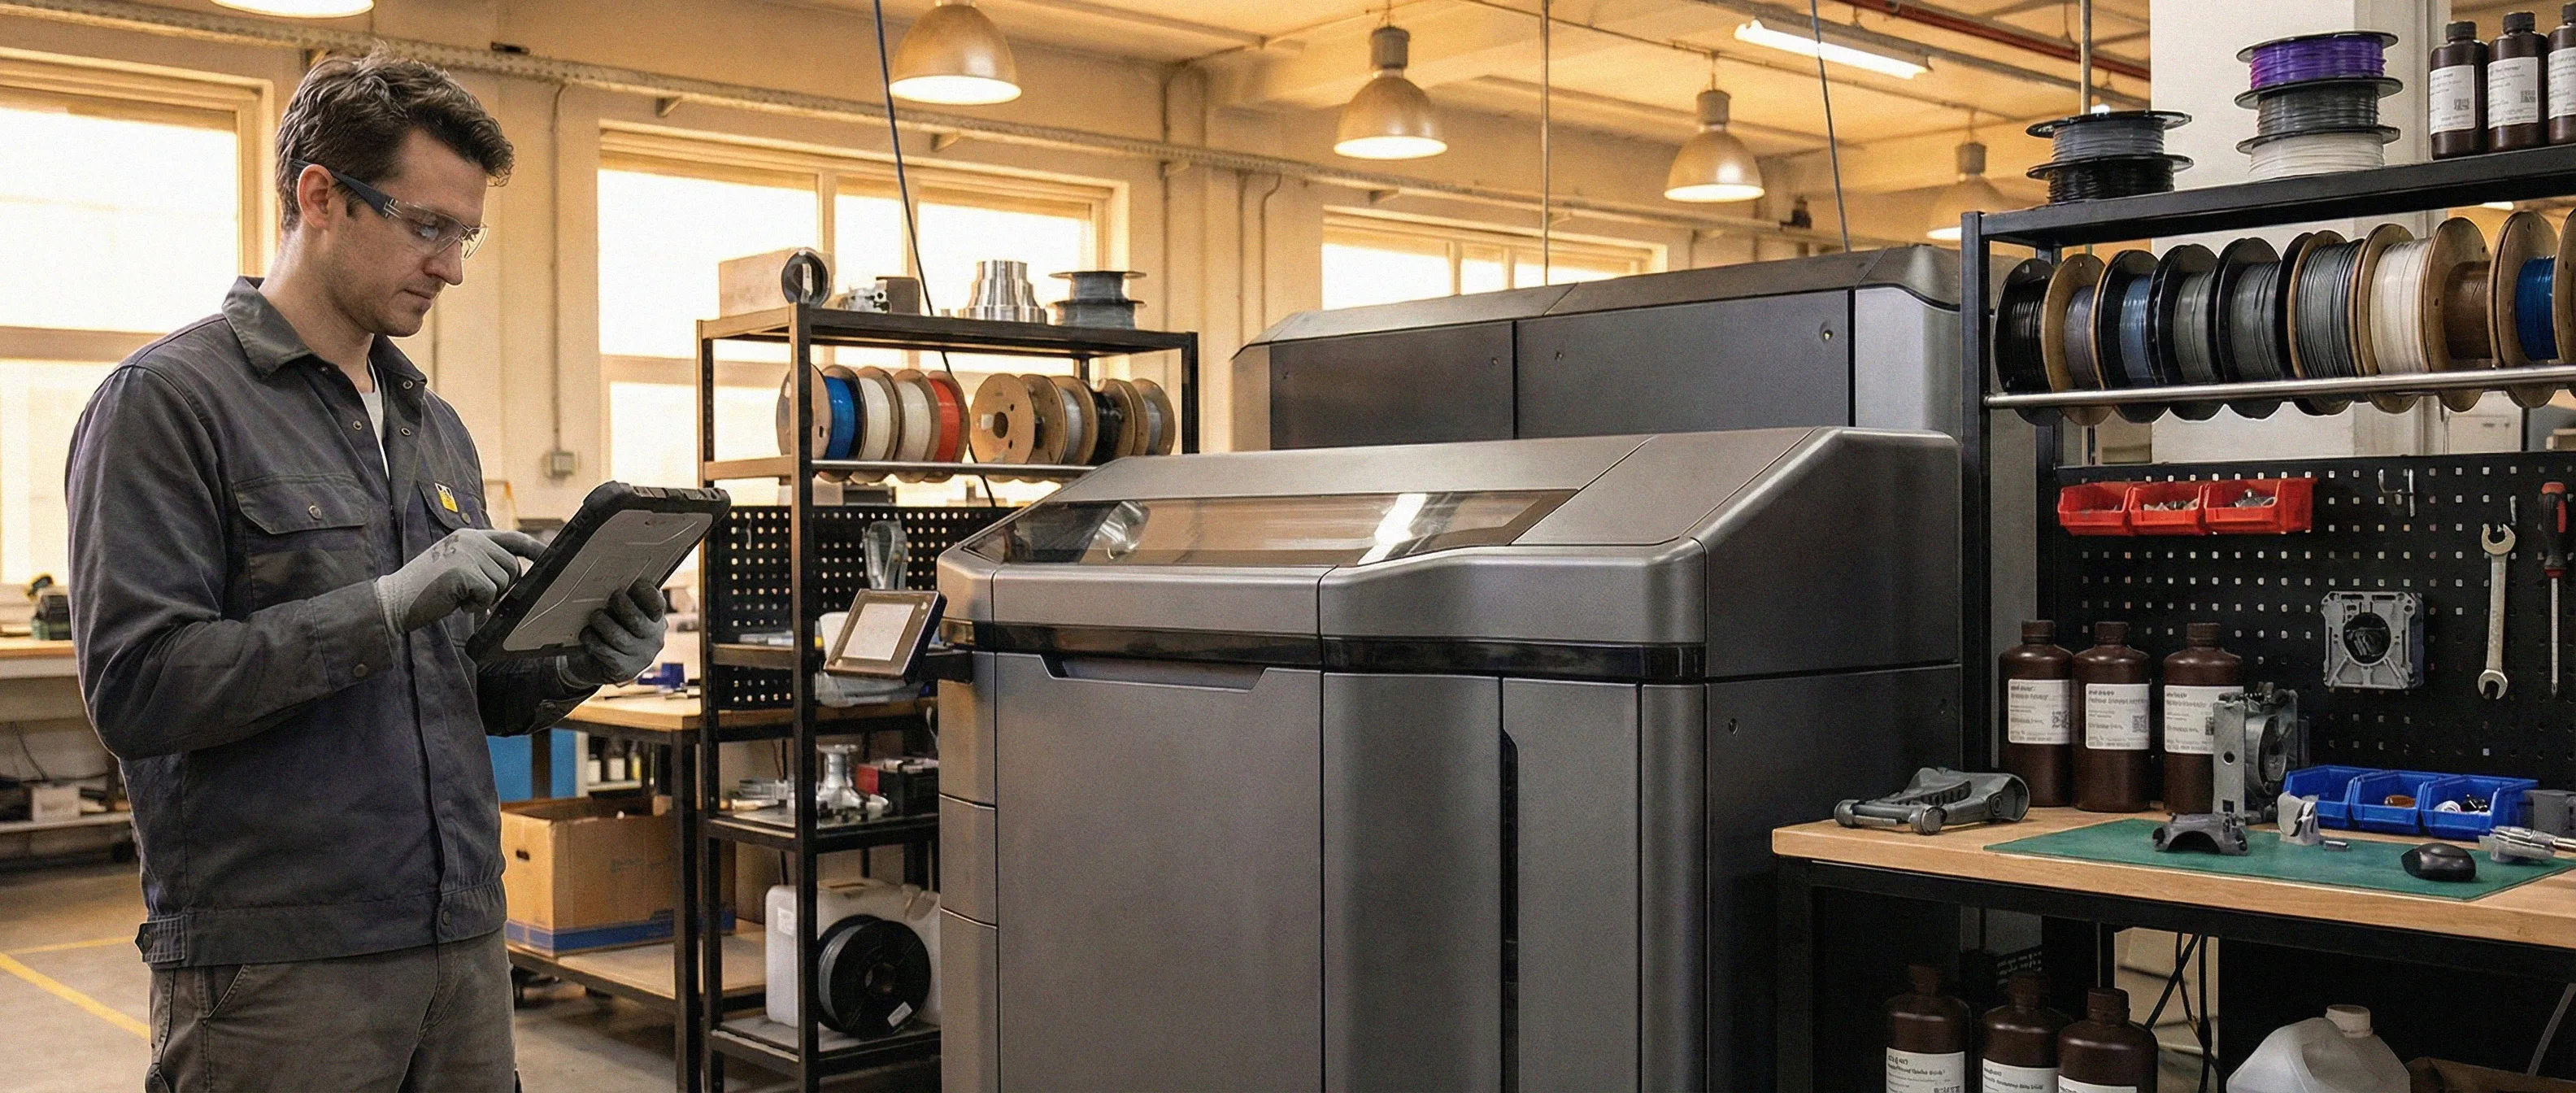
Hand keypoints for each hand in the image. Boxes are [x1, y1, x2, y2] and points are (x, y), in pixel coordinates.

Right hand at [374, 529, 545, 632]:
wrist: (395, 600)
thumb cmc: (427, 588)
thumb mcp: (457, 565)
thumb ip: (483, 562)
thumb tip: (516, 574)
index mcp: (470, 536)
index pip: (513, 539)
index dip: (535, 549)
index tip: (550, 559)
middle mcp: (471, 540)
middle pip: (513, 567)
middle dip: (501, 587)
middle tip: (474, 595)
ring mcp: (467, 553)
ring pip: (503, 582)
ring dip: (486, 597)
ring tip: (460, 596)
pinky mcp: (464, 571)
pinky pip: (489, 594)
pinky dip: (476, 605)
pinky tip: (456, 602)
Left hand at [559, 578, 667, 687]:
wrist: (601, 665)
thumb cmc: (612, 629)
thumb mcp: (622, 613)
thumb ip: (625, 599)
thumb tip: (608, 584)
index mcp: (656, 619)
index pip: (657, 604)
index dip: (647, 593)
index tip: (635, 584)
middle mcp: (653, 638)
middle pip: (637, 620)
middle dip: (623, 605)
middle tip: (612, 598)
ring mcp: (640, 656)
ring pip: (618, 636)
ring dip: (602, 623)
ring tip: (595, 616)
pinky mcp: (624, 670)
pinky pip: (605, 651)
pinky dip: (592, 640)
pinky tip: (587, 634)